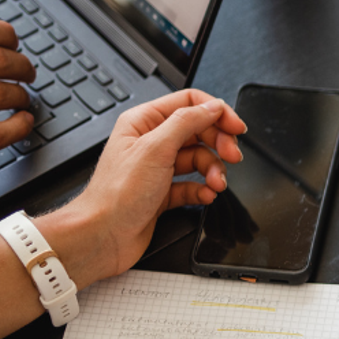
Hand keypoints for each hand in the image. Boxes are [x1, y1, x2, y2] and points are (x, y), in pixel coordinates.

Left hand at [48, 89, 245, 285]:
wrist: (103, 236)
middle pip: (199, 131)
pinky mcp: (164, 192)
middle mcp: (151, 142)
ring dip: (213, 170)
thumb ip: (187, 122)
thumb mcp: (156, 148)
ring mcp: (158, 168)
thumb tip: (212, 108)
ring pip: (199, 159)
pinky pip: (193, 184)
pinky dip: (203, 189)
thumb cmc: (116, 193)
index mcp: (144, 122)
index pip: (189, 103)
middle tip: (232, 156)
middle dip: (219, 144)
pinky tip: (205, 195)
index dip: (216, 112)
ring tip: (216, 183)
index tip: (235, 127)